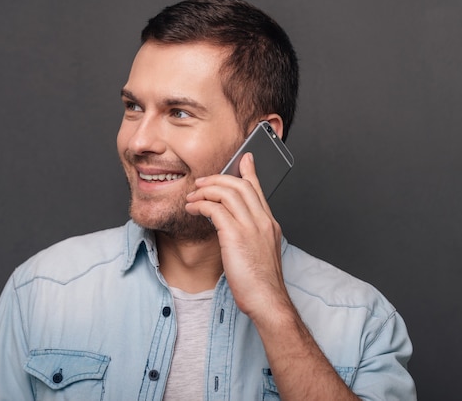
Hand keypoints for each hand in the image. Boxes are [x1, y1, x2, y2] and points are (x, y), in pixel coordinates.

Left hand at [185, 152, 290, 318]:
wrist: (268, 301)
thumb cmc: (262, 284)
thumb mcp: (260, 254)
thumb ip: (251, 236)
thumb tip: (233, 228)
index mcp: (270, 224)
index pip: (258, 190)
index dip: (249, 172)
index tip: (244, 159)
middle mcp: (263, 221)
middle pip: (241, 185)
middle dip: (218, 178)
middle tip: (201, 181)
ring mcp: (251, 227)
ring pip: (227, 192)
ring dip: (206, 190)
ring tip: (192, 196)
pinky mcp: (236, 235)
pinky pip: (215, 208)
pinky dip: (201, 204)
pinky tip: (193, 209)